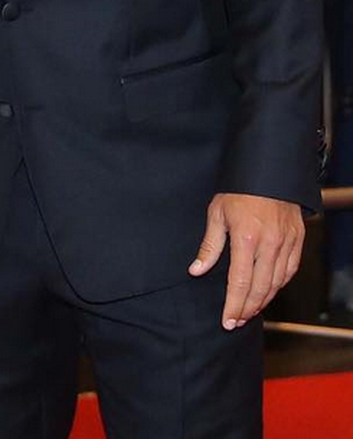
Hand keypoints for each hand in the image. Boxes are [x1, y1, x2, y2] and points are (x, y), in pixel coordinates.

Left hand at [189, 192, 304, 328]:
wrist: (268, 172)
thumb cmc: (238, 191)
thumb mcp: (216, 213)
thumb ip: (209, 246)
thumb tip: (196, 270)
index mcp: (246, 238)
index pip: (239, 282)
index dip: (233, 305)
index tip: (227, 320)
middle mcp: (270, 245)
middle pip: (259, 289)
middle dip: (247, 309)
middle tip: (236, 322)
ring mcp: (287, 244)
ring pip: (276, 284)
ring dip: (262, 301)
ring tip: (248, 312)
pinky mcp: (298, 242)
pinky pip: (289, 272)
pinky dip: (278, 286)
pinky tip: (267, 292)